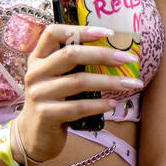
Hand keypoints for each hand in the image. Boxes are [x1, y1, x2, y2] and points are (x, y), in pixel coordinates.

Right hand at [14, 24, 140, 163]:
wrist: (34, 135)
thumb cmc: (55, 101)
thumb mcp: (57, 78)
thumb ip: (74, 64)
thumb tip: (116, 52)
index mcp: (38, 58)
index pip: (54, 33)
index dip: (81, 30)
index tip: (109, 33)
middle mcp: (35, 72)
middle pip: (71, 55)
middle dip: (104, 55)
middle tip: (130, 58)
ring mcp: (38, 94)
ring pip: (79, 81)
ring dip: (110, 82)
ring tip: (131, 84)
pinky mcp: (45, 114)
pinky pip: (78, 107)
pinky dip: (99, 105)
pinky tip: (113, 103)